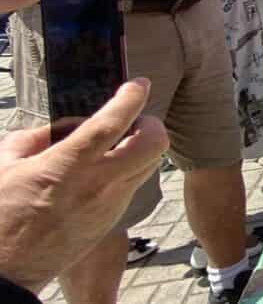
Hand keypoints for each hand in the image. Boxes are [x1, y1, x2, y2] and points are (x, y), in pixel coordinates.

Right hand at [0, 78, 167, 291]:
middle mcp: (99, 183)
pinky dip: (127, 169)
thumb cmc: (1, 214)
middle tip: (131, 121)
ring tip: (113, 146)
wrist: (7, 270)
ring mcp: (111, 203)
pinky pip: (133, 184)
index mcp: (70, 164)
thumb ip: (36, 137)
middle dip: (151, 123)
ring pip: (150, 164)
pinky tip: (100, 172)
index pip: (115, 122)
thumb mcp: (6, 164)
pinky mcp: (112, 219)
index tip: (138, 84)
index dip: (132, 97)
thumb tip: (61, 129)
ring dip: (142, 147)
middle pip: (155, 143)